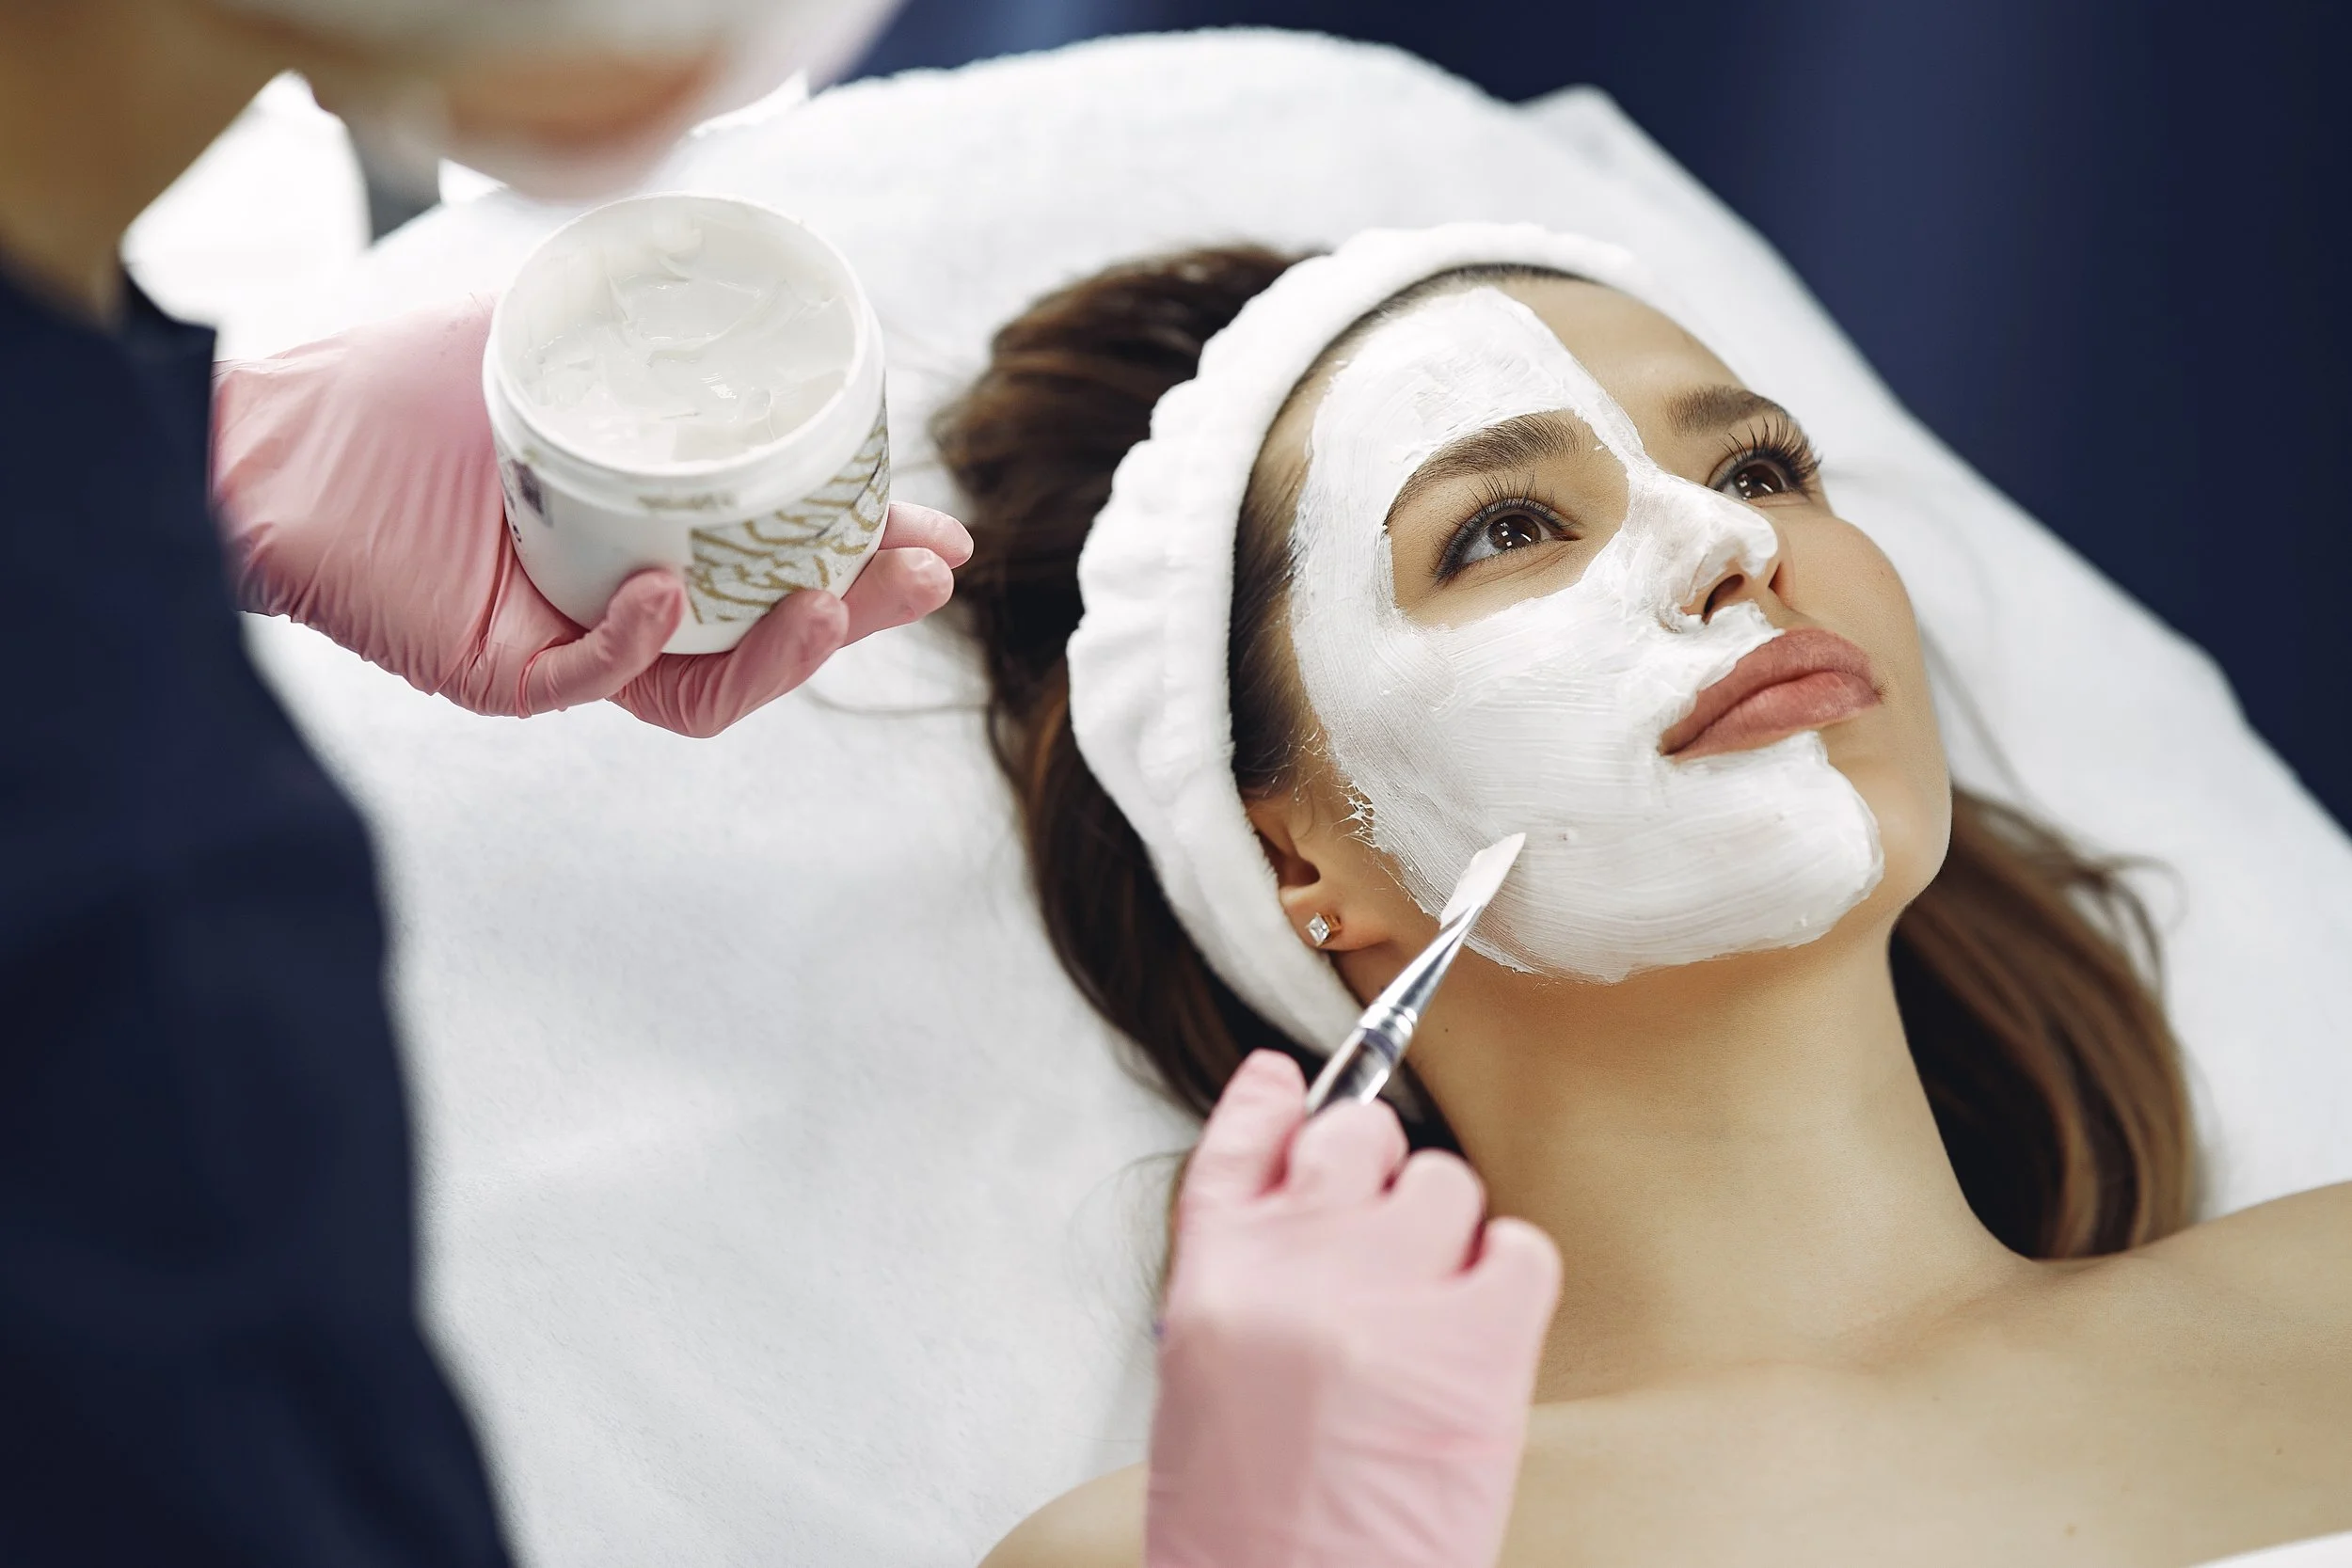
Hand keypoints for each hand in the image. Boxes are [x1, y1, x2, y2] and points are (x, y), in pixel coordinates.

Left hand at [211, 296, 971, 736]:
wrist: (271, 433)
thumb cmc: (400, 388)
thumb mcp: (546, 339)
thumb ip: (638, 331)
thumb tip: (753, 294)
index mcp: (653, 540)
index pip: (778, 565)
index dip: (861, 557)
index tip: (936, 533)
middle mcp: (624, 604)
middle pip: (768, 634)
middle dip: (858, 609)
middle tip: (927, 572)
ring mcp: (570, 644)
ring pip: (704, 685)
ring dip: (781, 650)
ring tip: (830, 599)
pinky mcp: (505, 672)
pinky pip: (595, 679)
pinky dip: (642, 643)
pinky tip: (670, 590)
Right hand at [1146, 1052, 1561, 1567]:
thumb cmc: (1248, 1528)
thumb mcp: (1202, 1386)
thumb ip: (1244, 1278)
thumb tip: (1295, 1200)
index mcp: (1214, 1282)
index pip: (1243, 1143)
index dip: (1277, 1103)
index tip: (1289, 1080)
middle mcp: (1297, 1270)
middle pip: (1358, 1136)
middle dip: (1376, 1174)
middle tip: (1385, 1247)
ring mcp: (1388, 1297)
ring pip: (1447, 1184)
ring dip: (1447, 1236)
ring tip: (1429, 1319)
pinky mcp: (1478, 1342)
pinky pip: (1521, 1249)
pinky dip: (1511, 1282)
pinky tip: (1480, 1336)